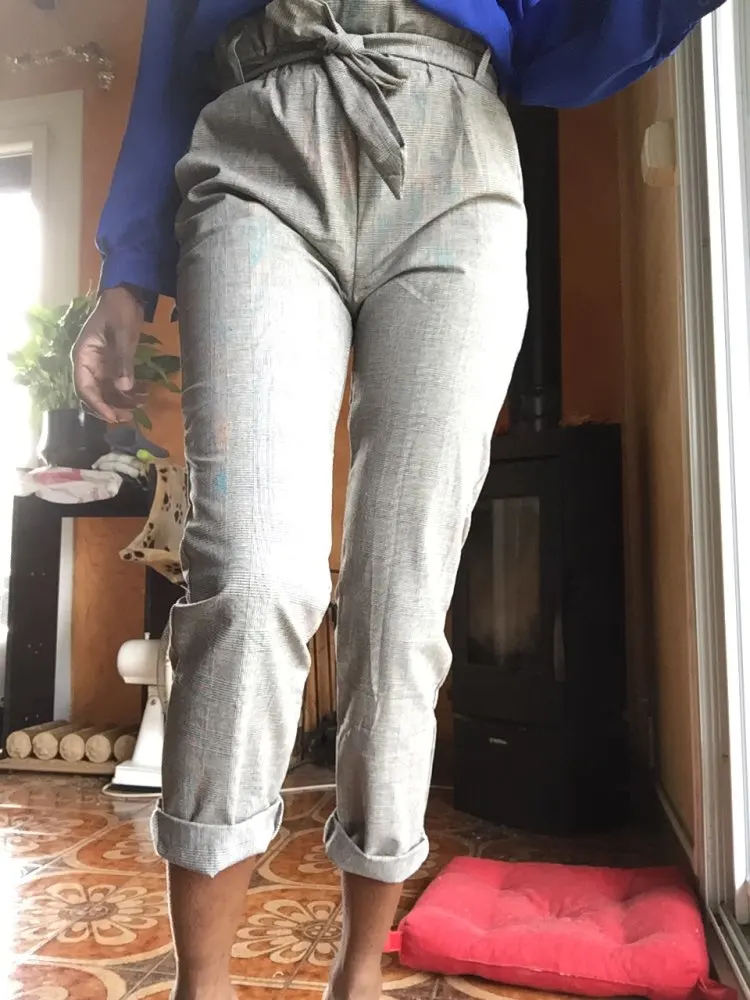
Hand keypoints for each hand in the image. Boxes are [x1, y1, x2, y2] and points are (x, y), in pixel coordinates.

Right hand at [72, 287, 144, 423]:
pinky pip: (119, 384)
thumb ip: (123, 361)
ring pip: (109, 392)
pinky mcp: (114, 365)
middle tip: (129, 417)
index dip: (97, 405)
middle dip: (111, 407)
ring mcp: (102, 366)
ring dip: (124, 402)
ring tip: (143, 405)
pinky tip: (145, 395)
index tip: (112, 416)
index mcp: (83, 356)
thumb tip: (124, 389)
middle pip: (96, 395)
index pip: (84, 388)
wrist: (126, 294)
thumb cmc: (119, 310)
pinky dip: (131, 392)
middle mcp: (89, 365)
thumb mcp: (122, 334)